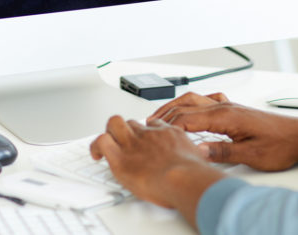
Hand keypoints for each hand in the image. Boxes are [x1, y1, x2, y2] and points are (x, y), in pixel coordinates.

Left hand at [90, 115, 225, 216]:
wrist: (183, 177)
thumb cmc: (193, 174)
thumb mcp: (200, 157)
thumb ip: (194, 155)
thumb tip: (200, 161)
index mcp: (169, 133)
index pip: (153, 124)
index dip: (148, 131)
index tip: (146, 139)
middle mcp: (149, 134)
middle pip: (132, 120)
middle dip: (127, 128)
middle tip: (124, 140)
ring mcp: (134, 143)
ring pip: (114, 123)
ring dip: (111, 133)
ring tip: (109, 145)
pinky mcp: (120, 157)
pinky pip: (102, 141)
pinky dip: (96, 146)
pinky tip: (96, 155)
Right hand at [149, 91, 297, 171]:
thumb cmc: (281, 145)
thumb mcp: (251, 155)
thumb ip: (223, 152)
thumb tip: (199, 150)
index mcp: (227, 116)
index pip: (189, 118)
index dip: (169, 125)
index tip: (154, 131)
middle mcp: (227, 107)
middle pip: (188, 104)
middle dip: (167, 112)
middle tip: (150, 122)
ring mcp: (231, 106)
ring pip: (197, 100)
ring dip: (178, 106)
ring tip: (163, 115)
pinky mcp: (236, 110)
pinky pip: (209, 101)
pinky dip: (195, 104)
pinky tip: (194, 109)